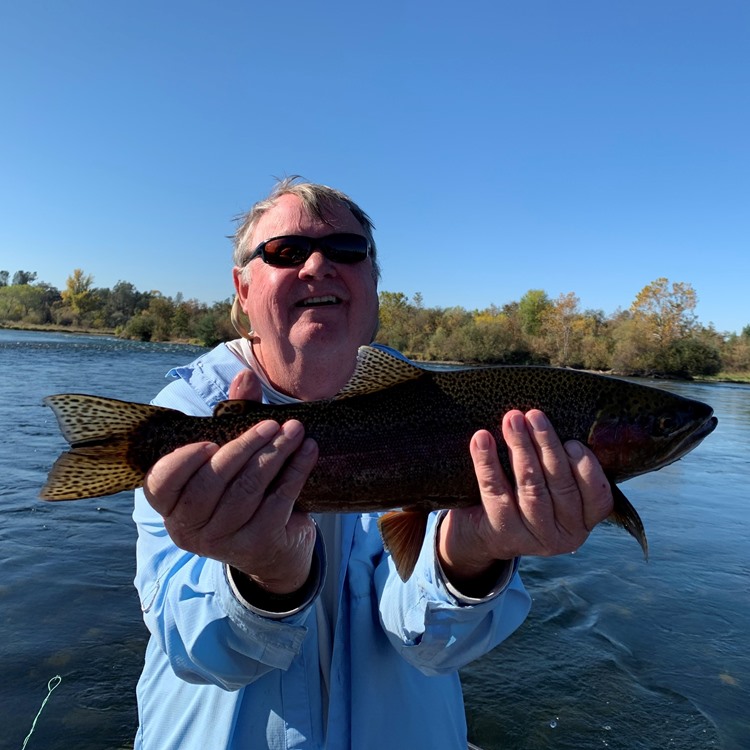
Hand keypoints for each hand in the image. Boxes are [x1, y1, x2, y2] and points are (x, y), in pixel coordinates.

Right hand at [143, 368, 319, 594]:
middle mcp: (189, 526)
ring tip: (295, 430)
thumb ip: (233, 415)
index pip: (161, 483)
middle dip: (243, 448)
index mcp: (171, 504)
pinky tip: (308, 451)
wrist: (275, 548)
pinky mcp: (256, 545)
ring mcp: (222, 541)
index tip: (210, 441)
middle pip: (209, 484)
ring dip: (274, 455)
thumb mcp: (233, 452)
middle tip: (272, 424)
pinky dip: (295, 472)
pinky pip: (277, 502)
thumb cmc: (243, 489)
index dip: (182, 462)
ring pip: (246, 491)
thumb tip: (245, 376)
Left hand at [438, 409, 613, 592]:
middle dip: (547, 446)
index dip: (586, 468)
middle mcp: (565, 535)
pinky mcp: (502, 532)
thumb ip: (562, 464)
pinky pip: (495, 491)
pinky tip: (482, 439)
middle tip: (534, 415)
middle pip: (560, 485)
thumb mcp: (552, 488)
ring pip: (530, 487)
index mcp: (584, 521)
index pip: (597, 496)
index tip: (571, 440)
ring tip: (512, 420)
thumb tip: (558, 421)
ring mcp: (533, 537)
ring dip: (521, 448)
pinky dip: (487, 462)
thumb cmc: (524, 496)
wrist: (482, 533)